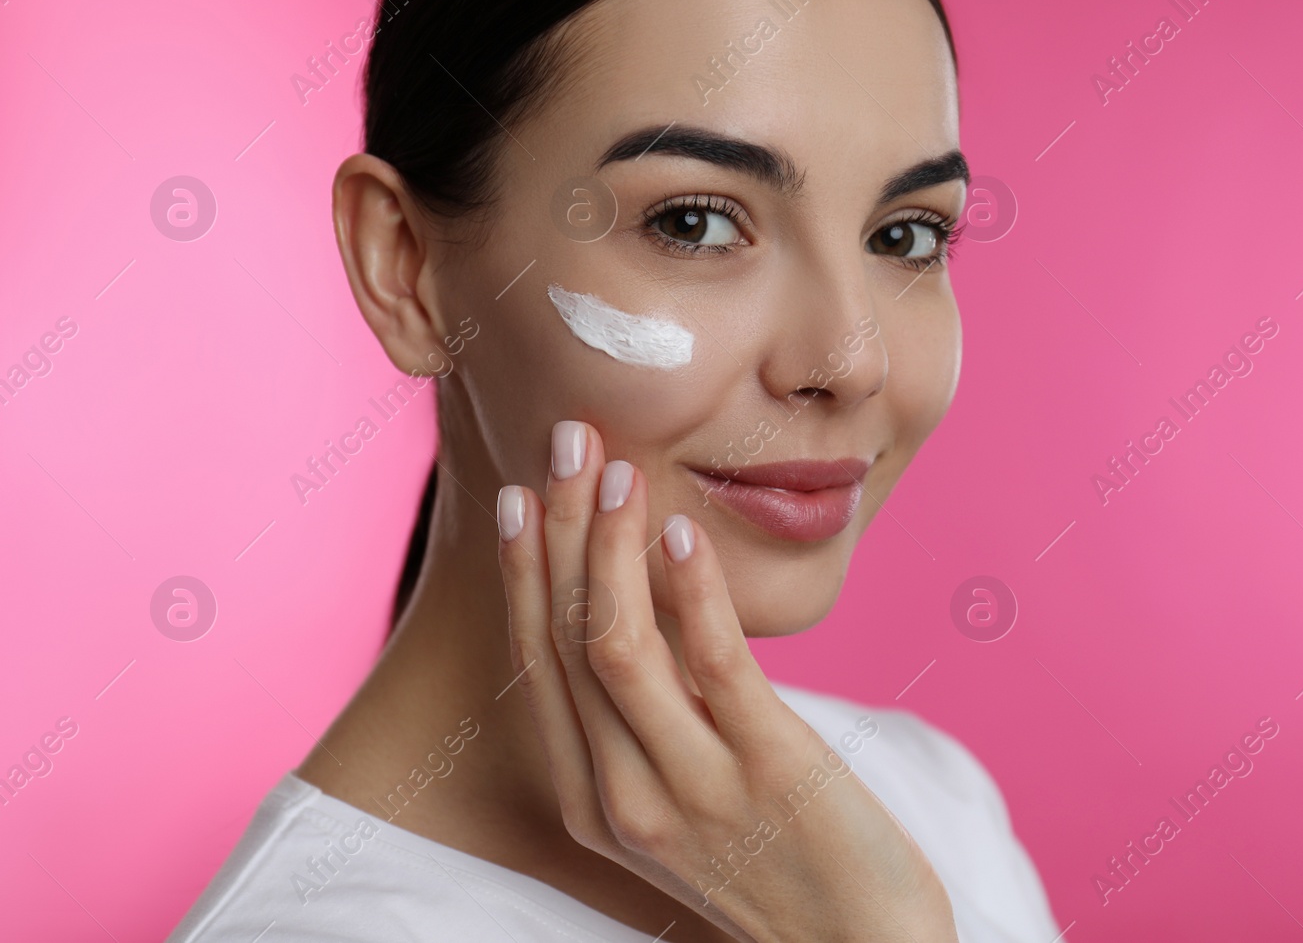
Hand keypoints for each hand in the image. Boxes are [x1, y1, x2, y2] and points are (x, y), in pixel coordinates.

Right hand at [495, 420, 957, 942]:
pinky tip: (680, 527)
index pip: (539, 666)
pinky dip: (689, 587)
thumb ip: (651, 719)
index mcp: (595, 801)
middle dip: (560, 532)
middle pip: (567, 641)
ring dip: (608, 547)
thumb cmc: (779, 861)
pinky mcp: (769, 770)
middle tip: (565, 440)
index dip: (526, 573)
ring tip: (617, 468)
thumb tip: (642, 605)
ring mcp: (693, 788)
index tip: (524, 494)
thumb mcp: (687, 794)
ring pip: (618, 647)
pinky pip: (713, 663)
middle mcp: (624, 797)